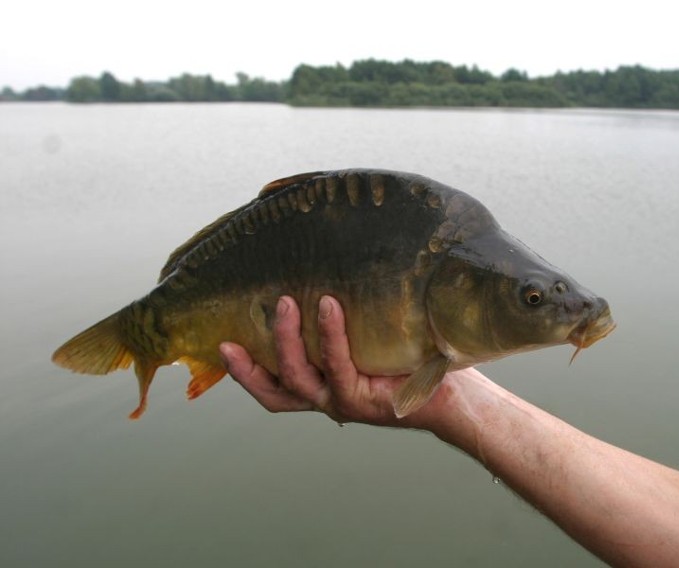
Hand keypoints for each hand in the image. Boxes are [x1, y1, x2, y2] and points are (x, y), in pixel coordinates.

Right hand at [220, 295, 444, 426]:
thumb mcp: (370, 340)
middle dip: (249, 363)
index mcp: (324, 388)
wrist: (455, 394)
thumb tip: (328, 268)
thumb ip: (346, 322)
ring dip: (287, 339)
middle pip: (276, 388)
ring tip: (286, 302)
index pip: (273, 388)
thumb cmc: (413, 359)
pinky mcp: (366, 400)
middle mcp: (328, 399)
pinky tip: (329, 305)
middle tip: (240, 325)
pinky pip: (339, 365)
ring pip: (299, 378)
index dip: (243, 373)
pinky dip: (330, 335)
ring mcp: (345, 403)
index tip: (222, 345)